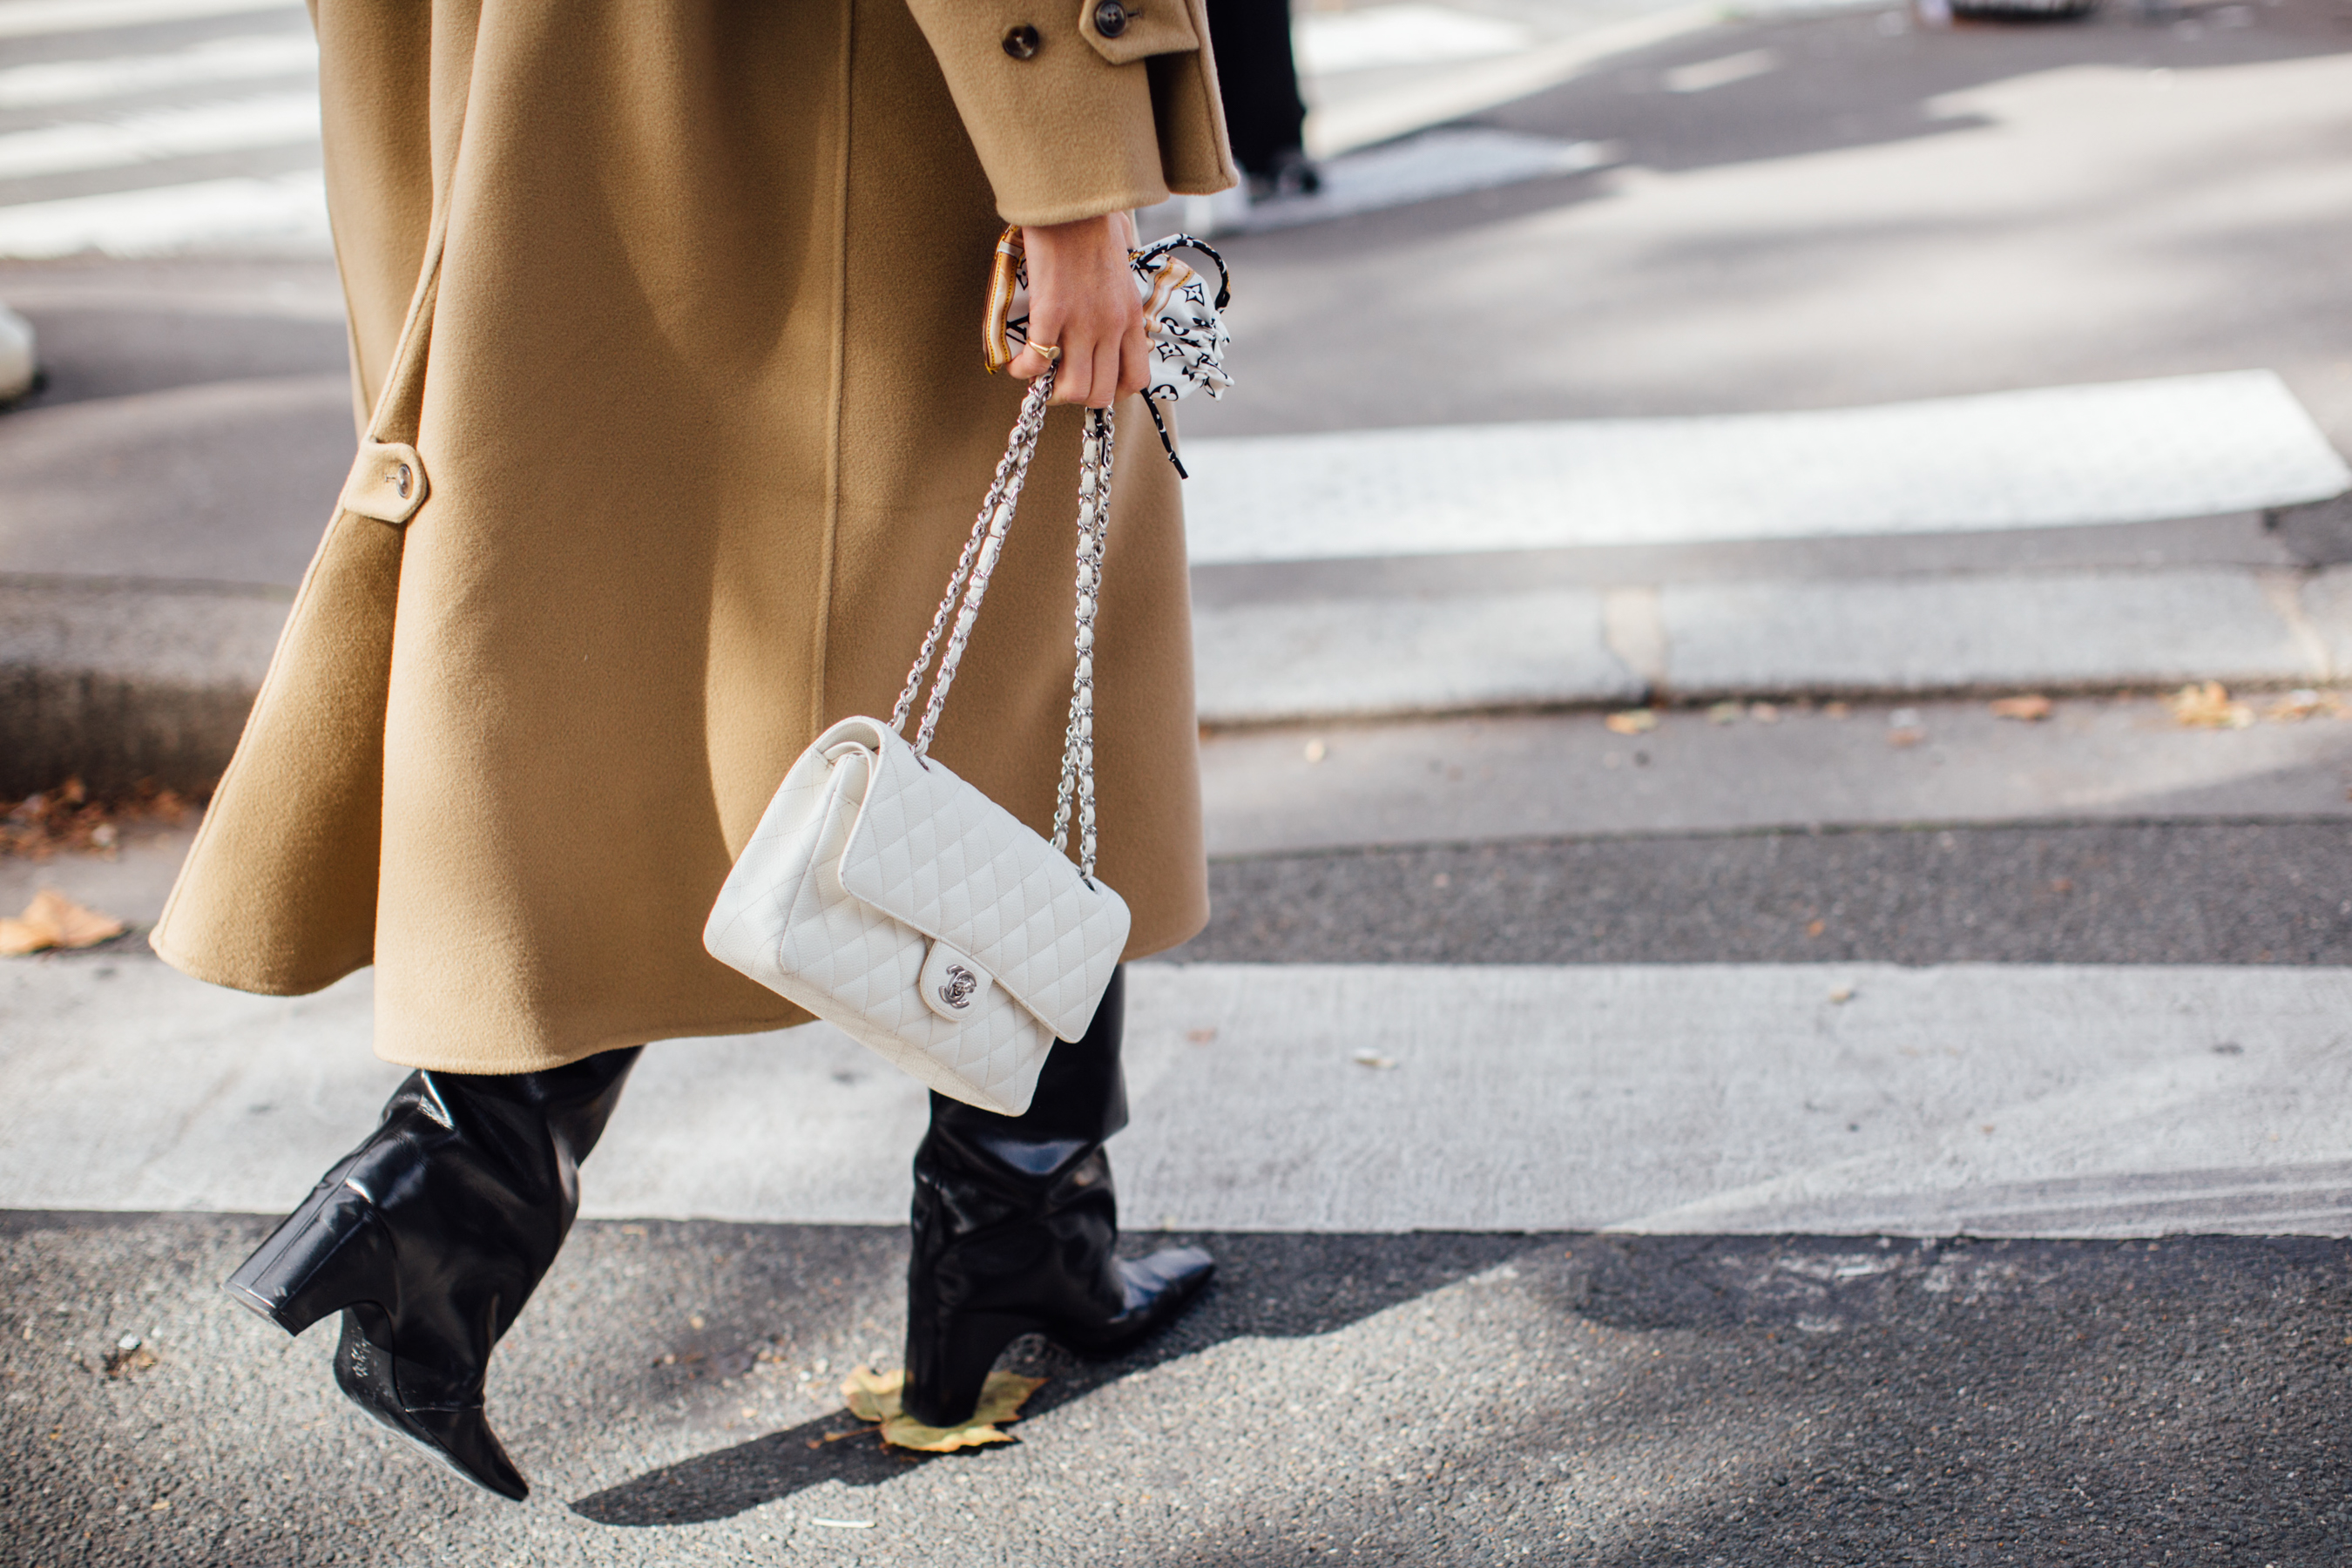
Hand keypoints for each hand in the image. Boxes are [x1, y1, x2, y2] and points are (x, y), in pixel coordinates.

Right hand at [1009, 212, 1146, 408]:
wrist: (1073, 203)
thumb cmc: (1095, 224)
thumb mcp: (1124, 265)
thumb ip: (1121, 290)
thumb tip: (1113, 295)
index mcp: (1131, 317)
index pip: (1135, 379)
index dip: (1113, 392)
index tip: (1094, 383)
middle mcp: (1111, 327)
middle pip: (1101, 394)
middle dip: (1077, 397)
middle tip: (1059, 382)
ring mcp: (1082, 323)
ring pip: (1072, 389)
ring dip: (1050, 389)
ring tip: (1038, 376)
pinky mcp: (1051, 312)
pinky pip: (1037, 360)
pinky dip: (1023, 370)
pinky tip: (1017, 363)